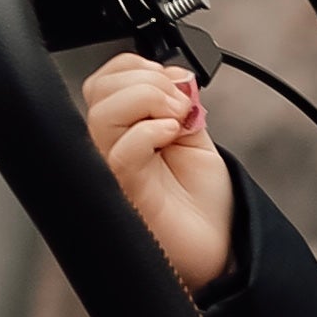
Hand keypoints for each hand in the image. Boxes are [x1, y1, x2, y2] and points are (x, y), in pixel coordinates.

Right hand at [83, 52, 232, 288]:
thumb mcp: (195, 136)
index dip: (136, 68)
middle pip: (97, 90)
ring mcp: (112, 171)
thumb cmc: (203, 204)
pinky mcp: (123, 192)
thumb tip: (175, 77)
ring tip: (176, 121)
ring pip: (102, 115)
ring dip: (148, 101)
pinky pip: (121, 151)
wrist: (219, 248)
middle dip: (146, 81)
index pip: (104, 81)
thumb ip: (180, 104)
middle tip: (180, 104)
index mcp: (123, 132)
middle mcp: (110, 149)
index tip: (175, 82)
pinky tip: (171, 137)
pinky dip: (149, 132)